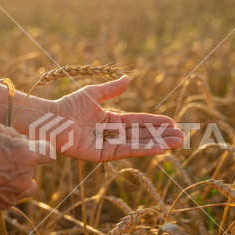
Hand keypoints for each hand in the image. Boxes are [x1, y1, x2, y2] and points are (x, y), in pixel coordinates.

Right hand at [0, 119, 50, 209]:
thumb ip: (14, 134)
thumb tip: (23, 140)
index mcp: (25, 155)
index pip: (48, 152)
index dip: (40, 148)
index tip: (34, 148)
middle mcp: (23, 177)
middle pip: (33, 168)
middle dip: (22, 162)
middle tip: (1, 157)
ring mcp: (13, 194)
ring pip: (26, 185)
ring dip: (18, 179)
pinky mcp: (1, 206)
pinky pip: (11, 196)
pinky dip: (4, 190)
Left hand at [50, 76, 183, 161]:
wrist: (51, 120)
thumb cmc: (68, 106)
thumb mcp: (94, 94)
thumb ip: (112, 90)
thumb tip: (128, 78)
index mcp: (111, 120)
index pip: (138, 121)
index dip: (155, 122)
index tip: (172, 122)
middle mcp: (112, 134)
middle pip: (142, 134)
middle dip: (162, 135)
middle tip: (182, 136)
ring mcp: (109, 145)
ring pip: (138, 143)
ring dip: (159, 143)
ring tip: (178, 142)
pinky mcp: (104, 155)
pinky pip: (128, 150)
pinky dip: (145, 149)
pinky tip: (160, 147)